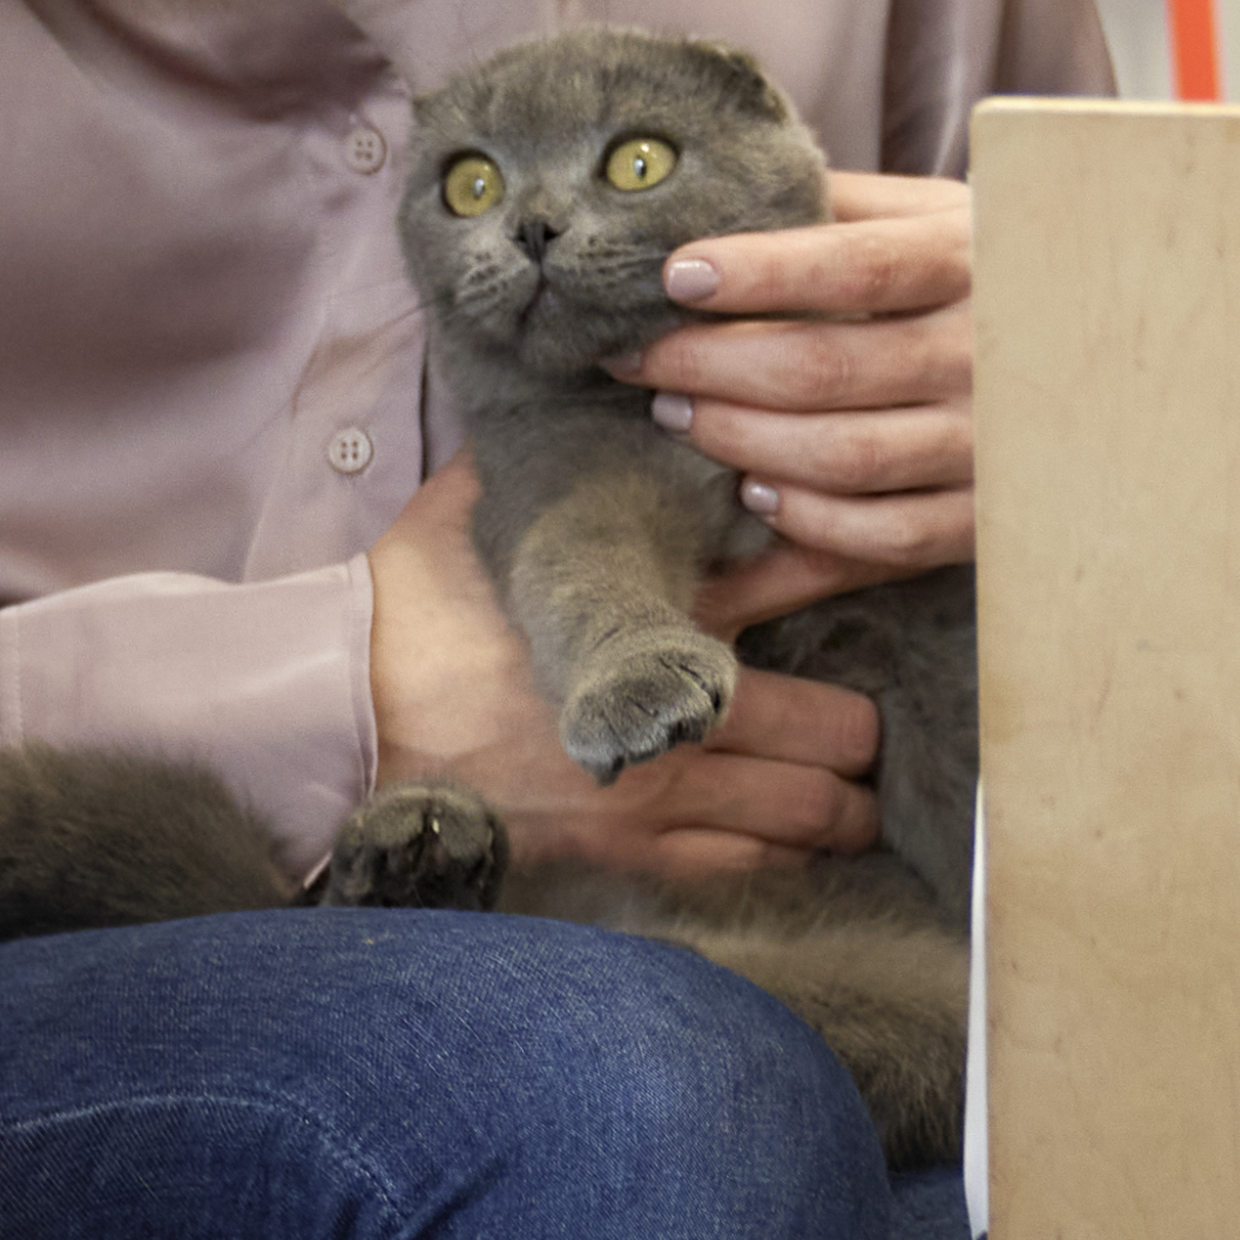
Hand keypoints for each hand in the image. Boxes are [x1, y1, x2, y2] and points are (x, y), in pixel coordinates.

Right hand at [364, 463, 884, 884]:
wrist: (345, 718)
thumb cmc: (411, 607)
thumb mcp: (485, 504)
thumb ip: (557, 447)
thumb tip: (590, 371)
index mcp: (657, 609)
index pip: (803, 576)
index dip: (863, 569)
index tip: (894, 557)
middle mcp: (679, 707)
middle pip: (840, 729)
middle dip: (868, 723)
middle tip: (880, 709)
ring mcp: (661, 791)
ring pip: (813, 813)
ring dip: (844, 799)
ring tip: (857, 784)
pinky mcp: (629, 852)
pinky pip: (749, 868)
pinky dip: (787, 853)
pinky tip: (797, 834)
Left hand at [625, 167, 974, 577]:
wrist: (1112, 353)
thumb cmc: (989, 273)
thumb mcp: (935, 217)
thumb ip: (840, 204)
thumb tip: (714, 188)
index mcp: (972, 259)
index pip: (856, 266)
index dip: (760, 272)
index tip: (676, 275)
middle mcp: (989, 353)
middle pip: (828, 368)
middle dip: (712, 366)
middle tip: (642, 359)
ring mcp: (993, 443)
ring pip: (846, 457)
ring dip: (741, 439)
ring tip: (676, 414)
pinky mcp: (990, 518)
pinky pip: (887, 536)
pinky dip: (809, 520)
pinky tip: (757, 492)